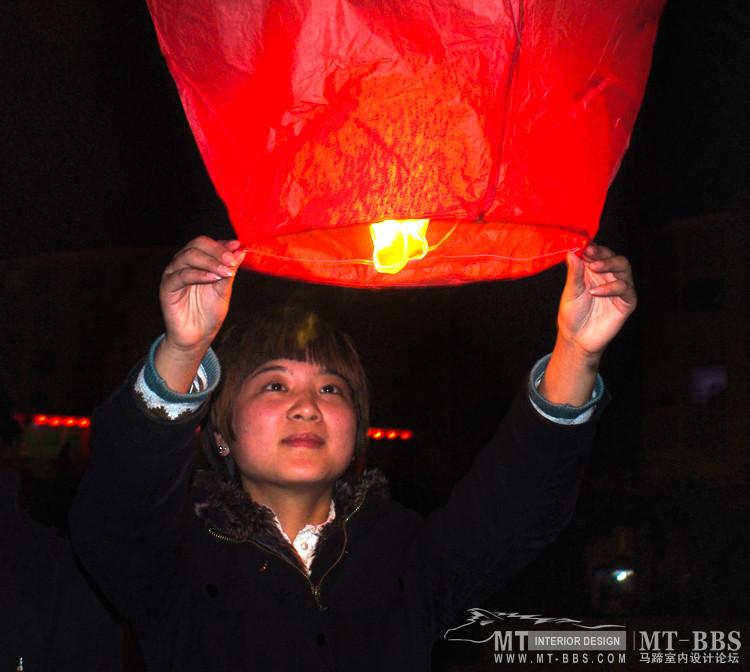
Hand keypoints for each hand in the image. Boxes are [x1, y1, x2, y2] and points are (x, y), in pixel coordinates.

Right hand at [155, 236, 244, 391]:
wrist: (197, 337)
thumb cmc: (209, 313)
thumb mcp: (224, 290)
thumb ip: (229, 271)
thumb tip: (240, 252)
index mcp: (196, 262)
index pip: (207, 244)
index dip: (222, 244)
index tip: (238, 247)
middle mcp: (183, 264)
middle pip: (196, 244)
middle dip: (217, 250)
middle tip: (232, 260)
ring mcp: (173, 274)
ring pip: (188, 256)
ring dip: (210, 262)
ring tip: (226, 272)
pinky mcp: (167, 287)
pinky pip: (181, 275)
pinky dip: (199, 274)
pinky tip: (214, 278)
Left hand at [539, 243, 635, 405]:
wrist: (576, 339)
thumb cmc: (572, 314)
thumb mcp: (570, 291)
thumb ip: (574, 273)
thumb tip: (572, 252)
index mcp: (594, 271)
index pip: (598, 253)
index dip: (593, 247)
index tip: (584, 245)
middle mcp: (609, 277)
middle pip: (614, 257)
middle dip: (603, 253)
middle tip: (590, 254)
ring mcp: (619, 289)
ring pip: (624, 267)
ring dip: (609, 265)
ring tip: (593, 268)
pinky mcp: (626, 302)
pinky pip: (626, 289)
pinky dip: (611, 287)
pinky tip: (595, 291)